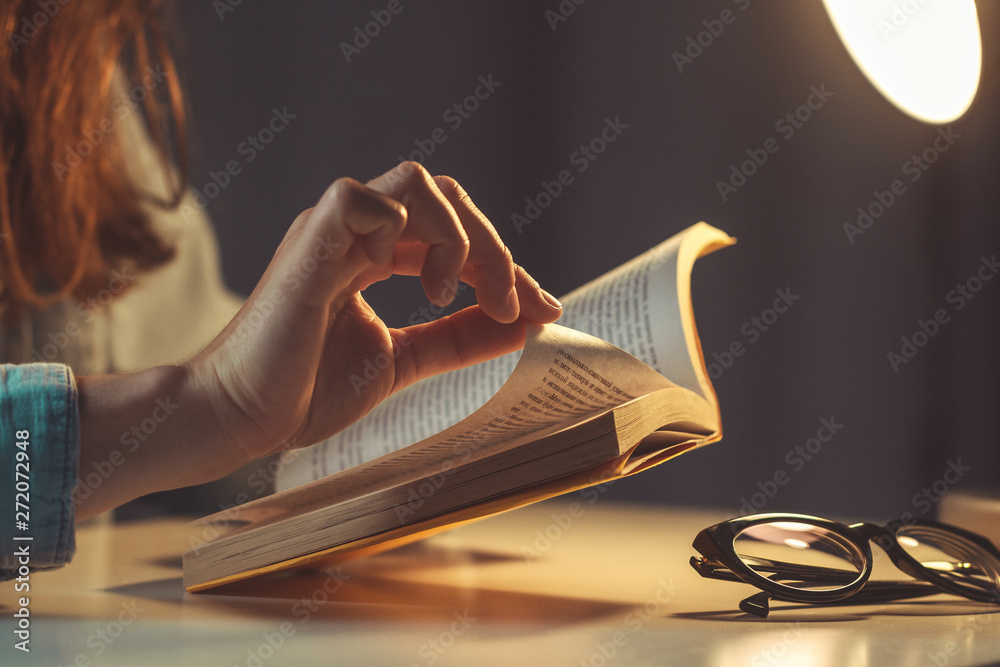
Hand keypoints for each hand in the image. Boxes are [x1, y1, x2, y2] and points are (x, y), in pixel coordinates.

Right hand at [188, 162, 561, 472]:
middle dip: (494, 250)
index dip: (505, 268)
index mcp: (371, 254)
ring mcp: (329, 233)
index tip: (543, 311)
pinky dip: (401, 229)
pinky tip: (412, 286)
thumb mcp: (401, 362)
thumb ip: (456, 340)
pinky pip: (359, 197)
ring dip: (457, 238)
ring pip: (415, 184)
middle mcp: (353, 233)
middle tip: (512, 307)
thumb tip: (521, 325)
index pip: (454, 233)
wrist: (238, 420)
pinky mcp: (308, 246)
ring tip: (448, 297)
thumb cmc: (302, 390)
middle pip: (447, 198)